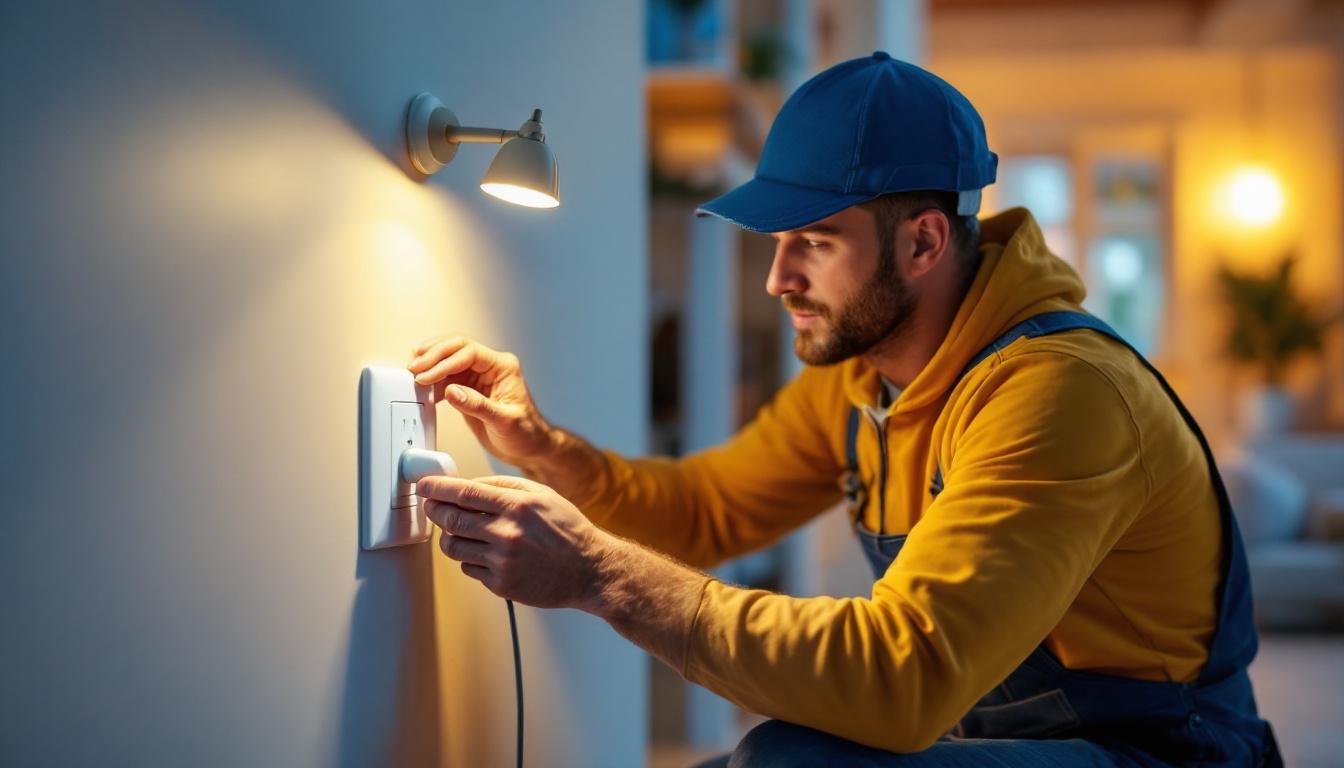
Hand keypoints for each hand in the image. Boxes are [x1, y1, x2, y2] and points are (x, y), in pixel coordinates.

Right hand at [407, 336, 553, 467]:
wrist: (529, 448)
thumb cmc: (526, 434)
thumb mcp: (504, 422)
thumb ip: (477, 405)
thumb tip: (452, 391)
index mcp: (503, 367)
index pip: (468, 353)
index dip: (444, 362)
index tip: (426, 376)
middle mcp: (490, 367)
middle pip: (456, 348)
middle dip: (433, 356)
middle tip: (414, 368)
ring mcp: (478, 376)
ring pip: (448, 359)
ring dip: (430, 364)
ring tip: (412, 373)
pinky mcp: (468, 388)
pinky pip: (446, 376)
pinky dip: (432, 379)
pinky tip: (422, 387)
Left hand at [419, 474, 609, 608]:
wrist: (589, 569)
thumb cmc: (568, 530)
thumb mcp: (542, 494)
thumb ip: (505, 485)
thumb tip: (470, 485)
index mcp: (517, 505)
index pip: (464, 493)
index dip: (437, 488)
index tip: (424, 486)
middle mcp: (507, 532)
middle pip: (451, 520)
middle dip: (434, 511)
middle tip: (432, 507)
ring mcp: (502, 561)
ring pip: (453, 547)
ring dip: (450, 537)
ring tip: (460, 532)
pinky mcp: (501, 584)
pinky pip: (469, 569)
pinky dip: (471, 559)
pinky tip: (486, 553)